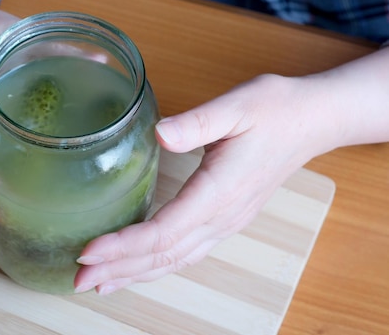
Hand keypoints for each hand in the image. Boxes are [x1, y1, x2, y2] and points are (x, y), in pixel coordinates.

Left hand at [74, 73, 337, 293]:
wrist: (311, 121)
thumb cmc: (275, 109)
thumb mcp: (237, 106)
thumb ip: (198, 123)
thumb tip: (160, 134)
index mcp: (219, 192)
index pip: (164, 231)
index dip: (124, 245)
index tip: (88, 252)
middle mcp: (221, 217)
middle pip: (164, 255)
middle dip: (119, 269)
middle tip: (79, 279)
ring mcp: (225, 222)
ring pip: (175, 260)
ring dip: (135, 273)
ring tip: (100, 284)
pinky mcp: (224, 219)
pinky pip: (186, 253)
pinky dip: (157, 265)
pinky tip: (138, 269)